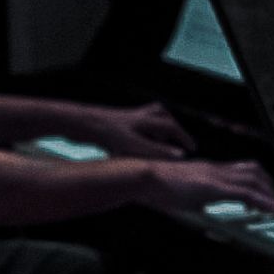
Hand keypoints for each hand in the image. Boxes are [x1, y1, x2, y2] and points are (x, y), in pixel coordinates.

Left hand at [80, 101, 195, 159]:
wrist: (80, 123)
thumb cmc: (106, 134)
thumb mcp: (134, 146)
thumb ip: (158, 152)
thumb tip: (180, 156)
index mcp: (147, 120)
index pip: (173, 128)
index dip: (184, 139)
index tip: (192, 148)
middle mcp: (139, 116)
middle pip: (163, 118)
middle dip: (173, 129)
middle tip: (179, 141)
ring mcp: (127, 117)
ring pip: (149, 118)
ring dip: (157, 128)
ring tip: (160, 141)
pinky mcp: (116, 122)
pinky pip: (136, 125)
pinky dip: (142, 133)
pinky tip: (135, 146)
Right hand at [144, 158, 273, 214]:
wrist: (144, 177)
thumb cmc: (158, 186)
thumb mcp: (185, 193)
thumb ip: (198, 197)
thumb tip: (203, 205)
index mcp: (210, 171)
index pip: (243, 171)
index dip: (260, 182)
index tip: (269, 194)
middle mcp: (217, 170)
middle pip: (254, 171)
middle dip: (270, 187)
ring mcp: (216, 176)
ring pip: (254, 179)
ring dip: (270, 193)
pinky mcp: (213, 186)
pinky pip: (245, 192)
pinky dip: (263, 200)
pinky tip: (272, 209)